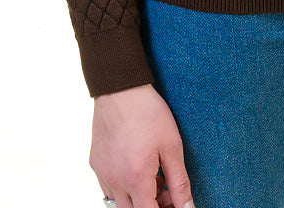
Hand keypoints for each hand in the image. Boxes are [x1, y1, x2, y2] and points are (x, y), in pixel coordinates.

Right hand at [90, 83, 194, 207]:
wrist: (120, 88)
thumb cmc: (147, 112)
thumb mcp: (171, 146)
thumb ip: (179, 182)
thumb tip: (187, 206)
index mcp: (136, 179)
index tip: (174, 201)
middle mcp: (115, 181)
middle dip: (152, 205)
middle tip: (166, 188)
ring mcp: (102, 173)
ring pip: (119, 202)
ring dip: (137, 197)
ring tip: (153, 175)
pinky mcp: (95, 163)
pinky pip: (108, 186)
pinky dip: (123, 185)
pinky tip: (135, 166)